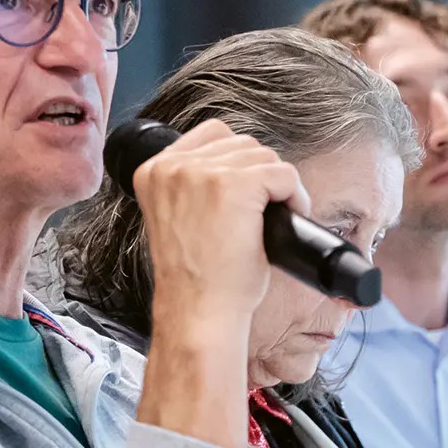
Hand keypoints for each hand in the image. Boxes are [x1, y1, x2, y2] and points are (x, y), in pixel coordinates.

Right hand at [135, 118, 309, 332]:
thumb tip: (237, 164)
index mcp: (152, 171)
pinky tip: (287, 218)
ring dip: (278, 185)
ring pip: (264, 156)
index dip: (235, 163)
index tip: (241, 195)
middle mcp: (173, 166)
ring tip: (273, 217)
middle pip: (240, 143)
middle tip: (262, 211)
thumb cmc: (194, 277)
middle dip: (259, 175)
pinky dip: (295, 196)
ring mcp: (204, 173)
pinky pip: (283, 173)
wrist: (198, 311)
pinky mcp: (237, 184)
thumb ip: (191, 185)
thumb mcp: (176, 218)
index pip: (210, 135)